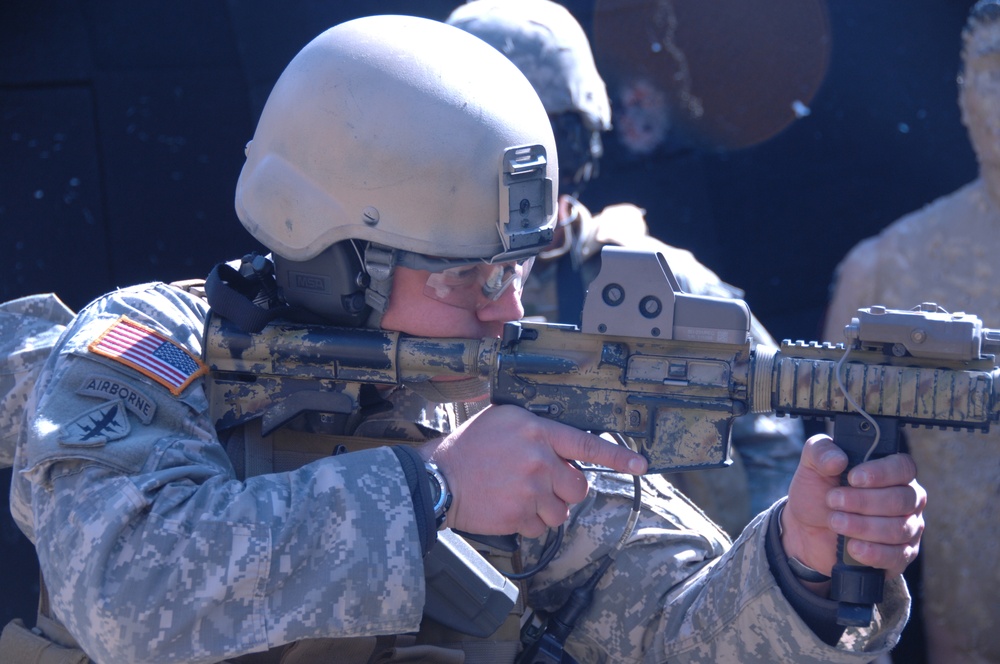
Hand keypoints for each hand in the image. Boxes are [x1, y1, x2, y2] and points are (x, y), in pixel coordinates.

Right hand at [418, 405, 647, 537]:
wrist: (438, 478)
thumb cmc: (470, 447)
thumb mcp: (505, 420)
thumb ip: (538, 431)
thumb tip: (566, 451)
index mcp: (537, 431)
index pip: (586, 444)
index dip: (617, 456)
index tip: (641, 465)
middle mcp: (538, 459)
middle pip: (577, 486)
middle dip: (564, 490)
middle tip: (541, 484)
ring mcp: (530, 489)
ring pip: (560, 511)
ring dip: (545, 508)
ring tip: (518, 495)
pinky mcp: (519, 514)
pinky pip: (540, 527)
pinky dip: (527, 523)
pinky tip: (508, 508)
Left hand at [780, 433, 924, 588]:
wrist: (805, 530)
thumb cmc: (817, 492)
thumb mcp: (811, 466)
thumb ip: (820, 452)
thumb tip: (838, 459)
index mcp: (891, 472)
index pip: (903, 467)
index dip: (881, 473)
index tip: (853, 478)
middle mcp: (907, 498)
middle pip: (901, 499)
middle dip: (863, 501)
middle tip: (833, 500)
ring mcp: (907, 528)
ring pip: (899, 528)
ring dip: (863, 526)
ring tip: (834, 521)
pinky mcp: (900, 555)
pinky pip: (898, 556)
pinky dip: (874, 552)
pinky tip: (853, 547)